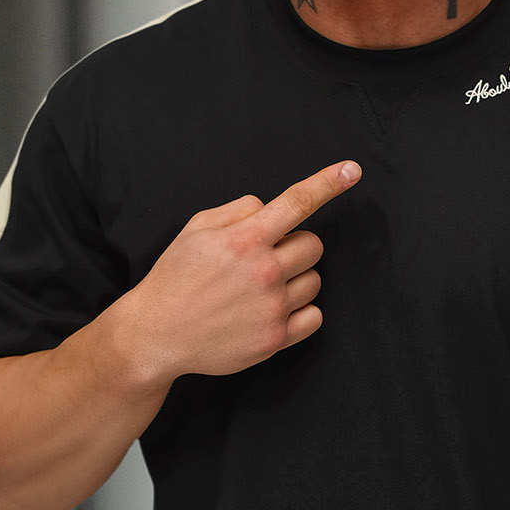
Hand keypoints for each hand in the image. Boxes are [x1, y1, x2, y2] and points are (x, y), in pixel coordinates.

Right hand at [124, 159, 361, 381]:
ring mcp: (273, 307)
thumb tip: (270, 208)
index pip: (297, 202)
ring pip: (315, 280)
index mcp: (244, 239)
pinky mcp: (276, 339)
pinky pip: (315, 316)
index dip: (328, 182)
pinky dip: (301, 311)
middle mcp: (264, 271)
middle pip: (314, 245)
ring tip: (259, 289)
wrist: (157, 333)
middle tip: (263, 259)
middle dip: (294, 247)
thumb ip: (239, 210)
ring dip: (295, 279)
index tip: (351, 170)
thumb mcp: (196, 228)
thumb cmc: (176, 278)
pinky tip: (272, 310)